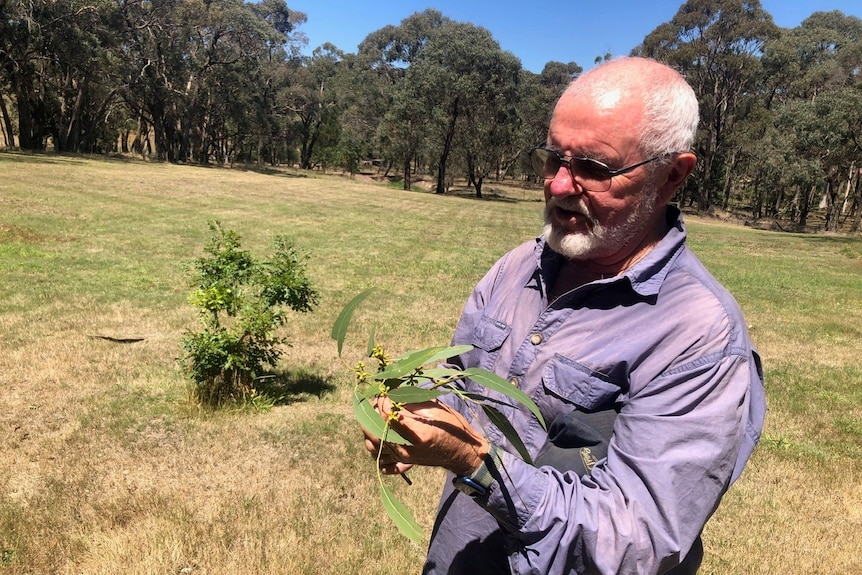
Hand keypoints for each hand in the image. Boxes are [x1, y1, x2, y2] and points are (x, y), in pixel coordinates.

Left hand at [363, 397, 488, 476]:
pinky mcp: (401, 462)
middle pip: (375, 431)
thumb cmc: (452, 427)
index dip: (383, 401)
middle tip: (379, 400)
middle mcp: (406, 450)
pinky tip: (380, 433)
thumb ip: (410, 403)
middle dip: (372, 412)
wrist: (461, 452)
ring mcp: (402, 458)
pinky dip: (374, 445)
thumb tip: (390, 394)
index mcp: (417, 434)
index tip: (385, 391)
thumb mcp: (435, 409)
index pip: (387, 415)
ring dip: (370, 427)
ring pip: (372, 444)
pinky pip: (378, 457)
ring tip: (377, 414)